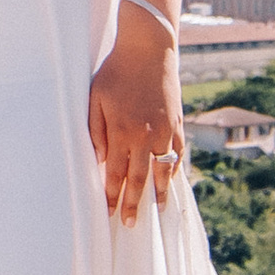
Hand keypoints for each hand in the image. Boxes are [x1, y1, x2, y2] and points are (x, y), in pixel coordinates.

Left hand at [88, 19, 183, 224]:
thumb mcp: (95, 100)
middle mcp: (146, 136)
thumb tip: (98, 162)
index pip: (115, 174)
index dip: (112, 196)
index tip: (110, 214)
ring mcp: (165, 131)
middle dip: (134, 204)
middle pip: (139, 179)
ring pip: (163, 170)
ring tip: (157, 210)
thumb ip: (96, 133)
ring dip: (159, 192)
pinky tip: (171, 180)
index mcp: (122, 132)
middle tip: (130, 224)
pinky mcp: (178, 123)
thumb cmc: (115, 73)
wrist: (148, 49)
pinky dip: (175, 169)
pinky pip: (178, 154)